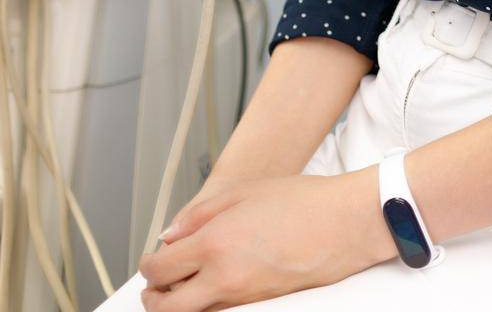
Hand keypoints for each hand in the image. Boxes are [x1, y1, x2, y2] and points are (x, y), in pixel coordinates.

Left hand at [137, 169, 392, 307]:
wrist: (343, 224)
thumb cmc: (301, 201)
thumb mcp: (242, 192)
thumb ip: (198, 214)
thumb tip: (170, 235)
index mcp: (214, 243)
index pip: (160, 270)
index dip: (147, 266)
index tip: (150, 259)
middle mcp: (224, 278)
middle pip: (167, 309)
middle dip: (152, 299)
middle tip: (152, 285)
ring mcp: (243, 298)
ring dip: (177, 306)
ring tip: (178, 288)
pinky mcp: (261, 306)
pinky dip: (206, 305)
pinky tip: (211, 287)